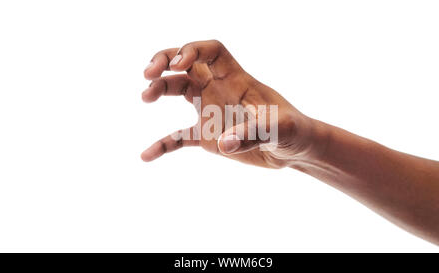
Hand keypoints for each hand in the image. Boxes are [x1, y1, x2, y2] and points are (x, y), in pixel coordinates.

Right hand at [141, 40, 316, 167]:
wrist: (292, 150)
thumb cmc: (292, 131)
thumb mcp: (279, 129)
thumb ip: (253, 133)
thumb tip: (223, 143)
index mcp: (237, 79)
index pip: (211, 52)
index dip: (192, 50)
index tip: (178, 65)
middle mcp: (219, 90)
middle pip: (186, 65)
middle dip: (165, 62)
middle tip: (148, 74)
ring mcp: (211, 112)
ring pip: (178, 91)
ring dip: (159, 89)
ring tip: (146, 97)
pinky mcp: (208, 136)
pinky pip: (179, 138)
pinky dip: (163, 145)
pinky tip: (147, 155)